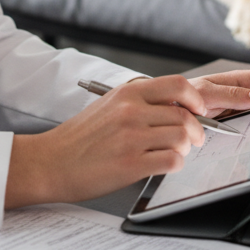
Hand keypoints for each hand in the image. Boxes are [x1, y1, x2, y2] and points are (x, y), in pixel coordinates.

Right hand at [5, 75, 207, 207]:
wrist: (50, 161)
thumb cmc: (79, 137)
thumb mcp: (109, 105)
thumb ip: (140, 102)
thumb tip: (176, 106)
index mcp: (127, 93)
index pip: (178, 85)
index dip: (196, 99)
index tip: (199, 110)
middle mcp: (130, 111)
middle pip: (185, 115)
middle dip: (196, 131)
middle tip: (194, 140)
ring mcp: (131, 137)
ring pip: (182, 138)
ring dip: (185, 149)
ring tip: (175, 153)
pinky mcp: (130, 164)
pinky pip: (172, 161)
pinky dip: (175, 164)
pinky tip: (164, 165)